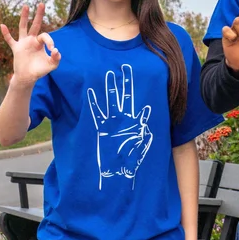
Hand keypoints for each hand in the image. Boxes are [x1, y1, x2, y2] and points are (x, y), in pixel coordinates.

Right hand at [0, 3, 60, 87]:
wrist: (28, 77)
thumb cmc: (40, 70)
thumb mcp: (52, 65)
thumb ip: (56, 58)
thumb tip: (56, 50)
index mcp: (40, 43)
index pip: (45, 36)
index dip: (50, 41)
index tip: (52, 49)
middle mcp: (31, 40)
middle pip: (35, 25)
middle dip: (39, 15)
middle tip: (42, 4)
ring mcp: (23, 43)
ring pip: (23, 27)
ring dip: (24, 17)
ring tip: (26, 6)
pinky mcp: (16, 49)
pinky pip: (10, 40)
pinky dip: (6, 33)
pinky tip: (3, 25)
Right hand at [87, 64, 152, 188]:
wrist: (118, 173)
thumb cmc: (132, 162)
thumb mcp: (143, 147)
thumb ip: (146, 136)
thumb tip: (146, 124)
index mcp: (136, 124)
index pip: (140, 106)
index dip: (147, 102)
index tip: (147, 80)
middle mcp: (124, 120)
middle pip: (125, 97)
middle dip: (126, 83)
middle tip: (126, 66)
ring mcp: (112, 123)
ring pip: (111, 101)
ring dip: (110, 88)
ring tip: (109, 74)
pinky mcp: (101, 128)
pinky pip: (96, 113)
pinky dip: (94, 103)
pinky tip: (91, 92)